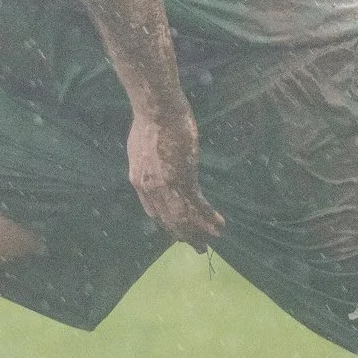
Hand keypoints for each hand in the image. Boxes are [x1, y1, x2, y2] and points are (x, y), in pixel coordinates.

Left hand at [128, 108, 224, 250]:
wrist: (157, 109)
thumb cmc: (149, 121)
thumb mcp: (140, 148)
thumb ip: (146, 164)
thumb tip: (154, 169)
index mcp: (138, 181)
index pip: (152, 212)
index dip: (166, 225)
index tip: (177, 234)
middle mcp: (149, 189)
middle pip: (168, 220)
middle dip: (184, 235)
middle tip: (198, 247)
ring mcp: (166, 185)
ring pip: (183, 217)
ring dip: (200, 231)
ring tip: (212, 240)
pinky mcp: (184, 178)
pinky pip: (197, 204)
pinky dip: (208, 217)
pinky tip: (219, 224)